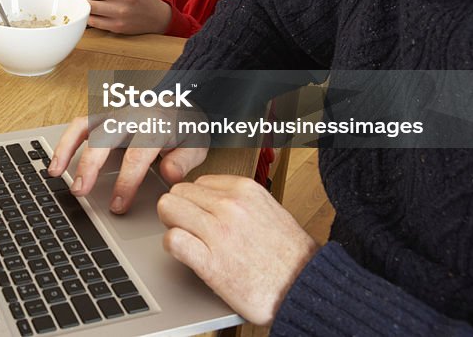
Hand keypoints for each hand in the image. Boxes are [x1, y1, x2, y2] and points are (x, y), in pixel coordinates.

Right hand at [48, 115, 206, 213]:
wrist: (182, 103)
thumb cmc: (186, 128)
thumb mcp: (196, 145)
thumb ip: (183, 162)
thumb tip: (168, 175)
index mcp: (155, 125)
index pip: (136, 155)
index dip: (125, 182)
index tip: (117, 205)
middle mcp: (131, 116)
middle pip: (103, 139)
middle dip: (89, 166)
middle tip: (80, 191)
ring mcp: (114, 114)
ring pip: (84, 127)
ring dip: (67, 150)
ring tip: (54, 173)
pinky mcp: (104, 116)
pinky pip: (80, 125)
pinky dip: (65, 142)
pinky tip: (56, 161)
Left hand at [158, 175, 318, 324]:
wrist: (305, 289)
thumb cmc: (290, 257)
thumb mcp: (268, 210)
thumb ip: (239, 200)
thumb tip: (211, 198)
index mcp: (245, 190)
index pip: (198, 182)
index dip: (195, 201)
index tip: (200, 215)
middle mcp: (231, 205)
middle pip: (178, 192)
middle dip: (180, 210)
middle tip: (191, 229)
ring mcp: (219, 231)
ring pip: (167, 208)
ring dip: (173, 225)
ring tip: (189, 241)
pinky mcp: (210, 261)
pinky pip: (172, 240)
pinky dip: (173, 247)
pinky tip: (187, 255)